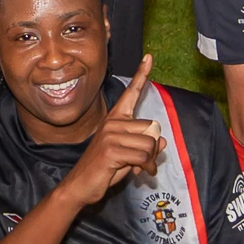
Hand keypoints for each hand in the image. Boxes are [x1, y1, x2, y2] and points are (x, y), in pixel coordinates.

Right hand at [64, 55, 161, 204]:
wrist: (81, 186)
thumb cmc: (105, 169)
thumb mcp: (130, 155)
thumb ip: (145, 146)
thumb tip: (162, 141)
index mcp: (116, 119)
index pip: (131, 93)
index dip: (141, 75)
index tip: (149, 57)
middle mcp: (113, 122)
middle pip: (152, 128)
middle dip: (152, 150)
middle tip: (142, 163)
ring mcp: (111, 134)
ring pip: (150, 143)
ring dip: (149, 161)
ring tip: (138, 168)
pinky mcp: (112, 149)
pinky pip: (143, 155)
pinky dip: (145, 167)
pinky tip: (137, 173)